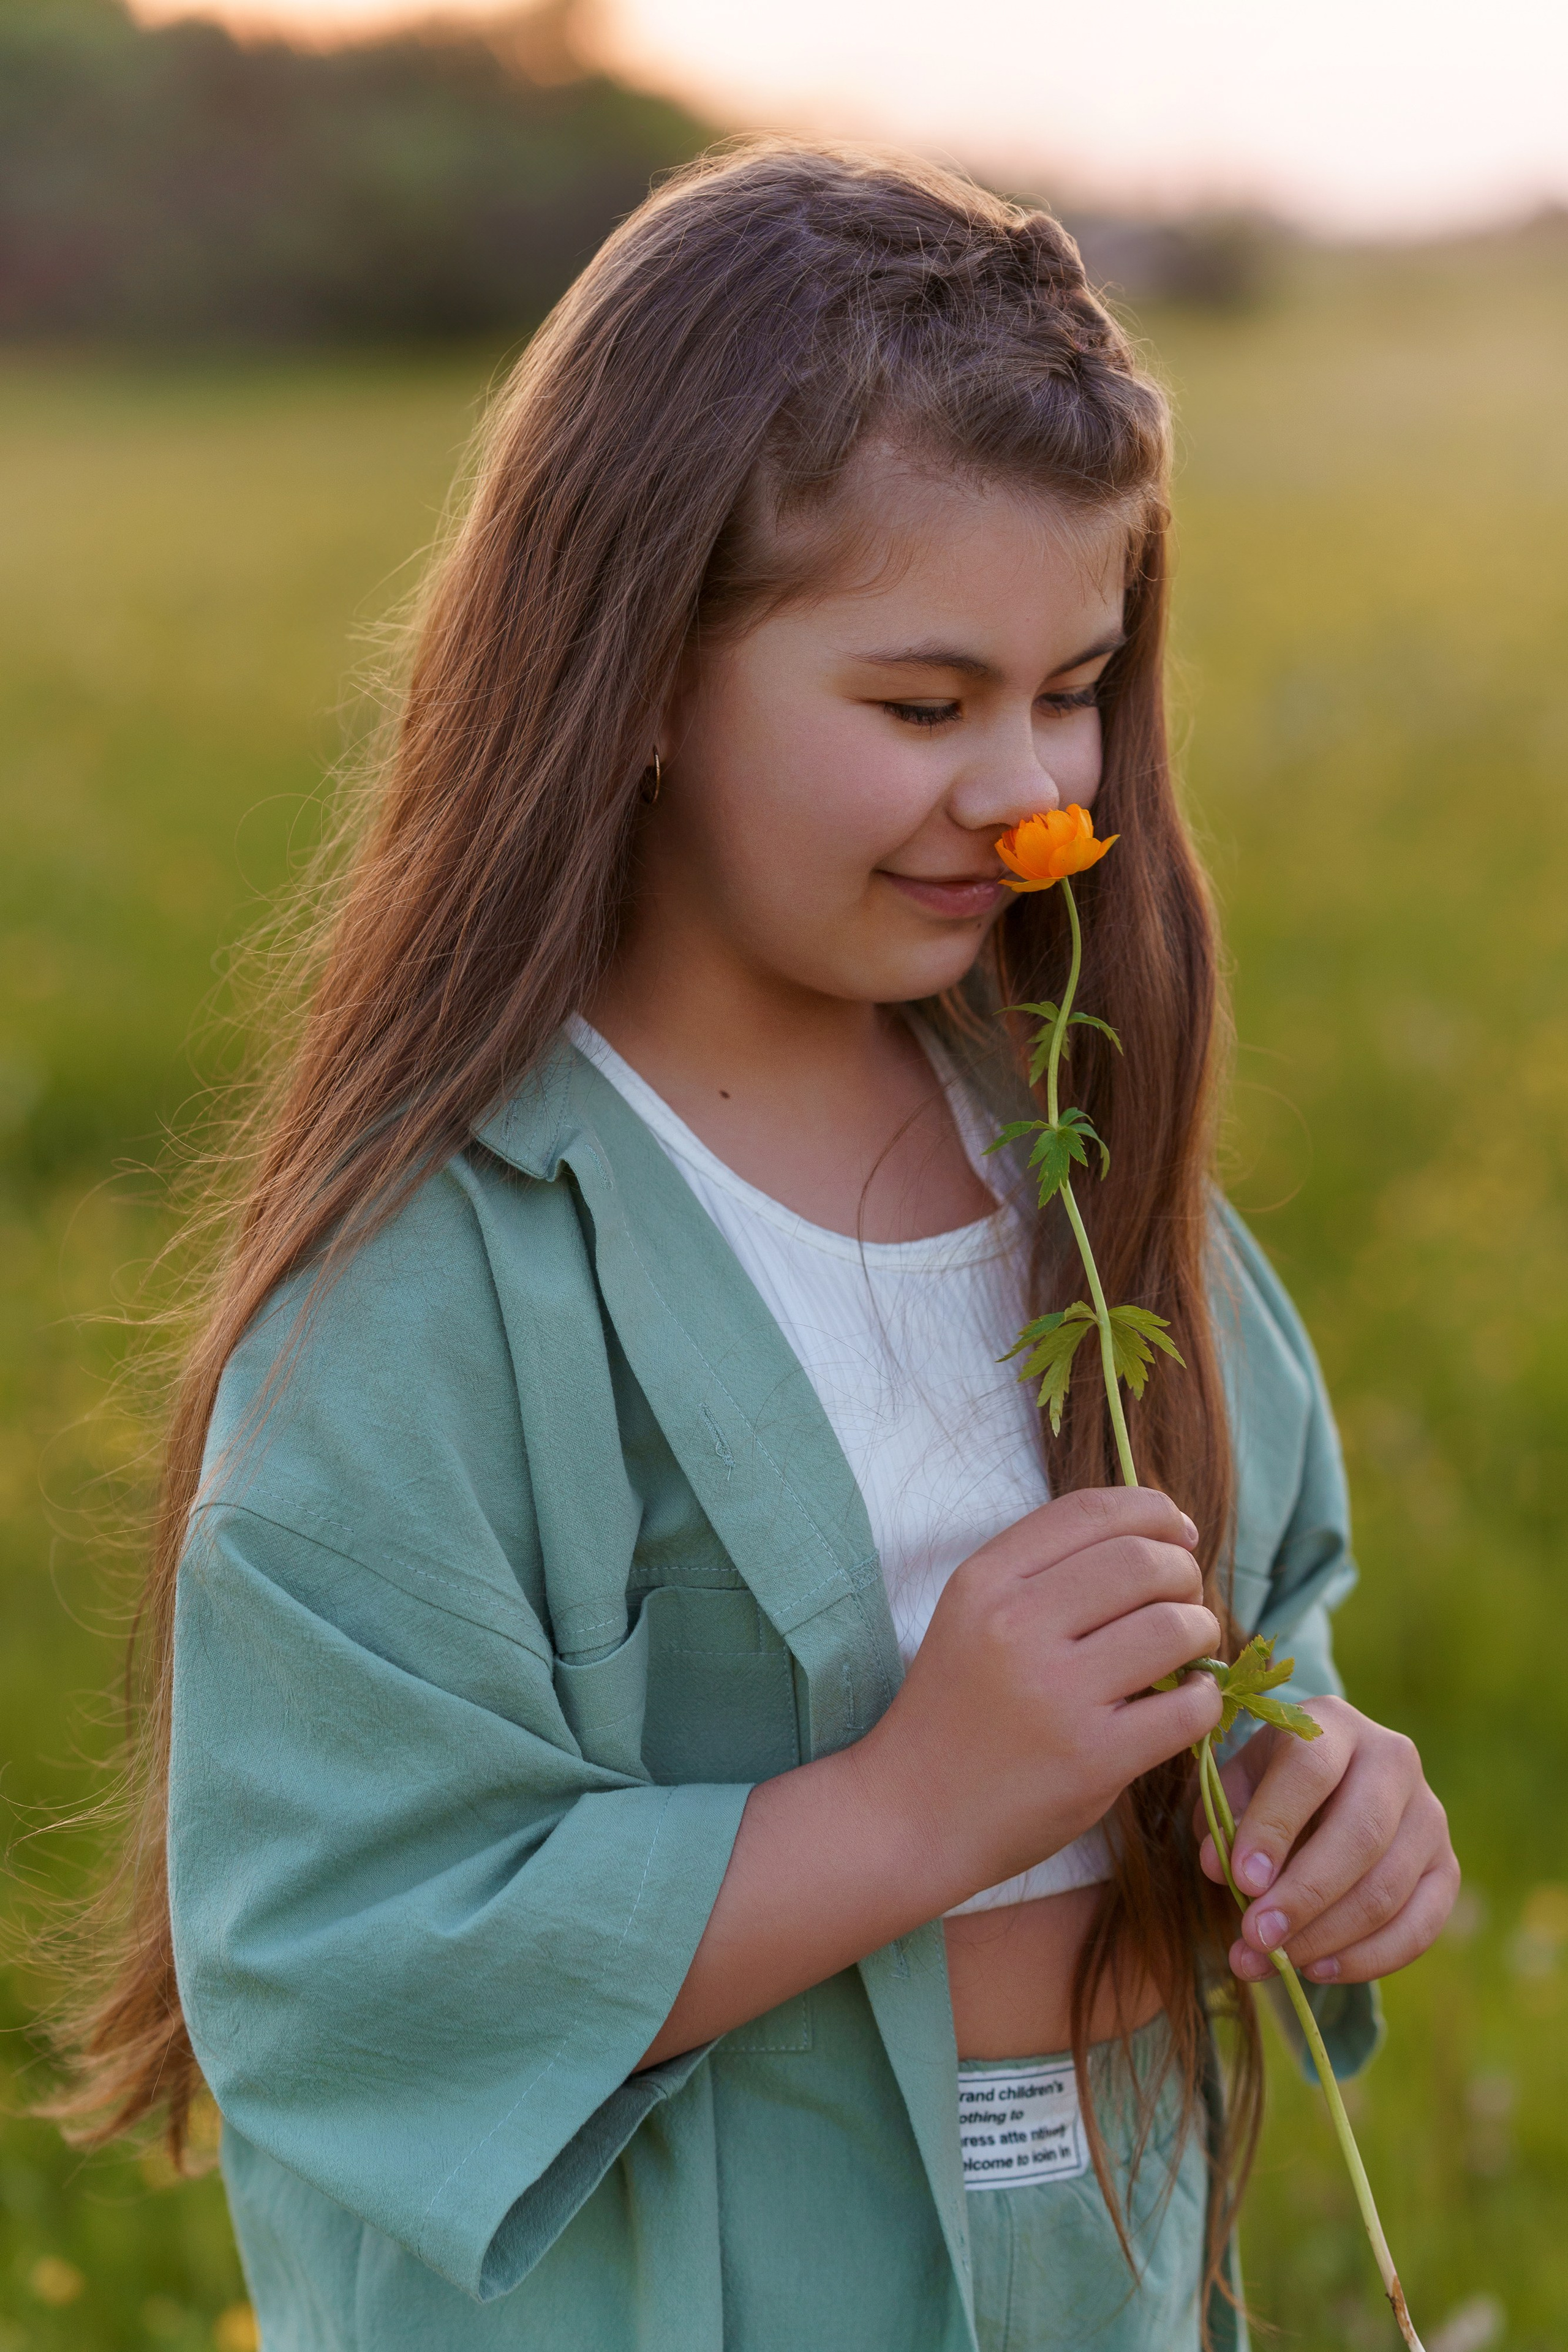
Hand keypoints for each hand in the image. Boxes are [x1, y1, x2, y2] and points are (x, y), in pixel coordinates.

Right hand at [865, 1485, 1223, 1907]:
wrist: (910, 1813)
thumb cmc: (956, 1709)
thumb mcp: (973, 1615)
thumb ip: (1046, 1571)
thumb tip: (1161, 1536)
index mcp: (984, 1581)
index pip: (1092, 1510)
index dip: (1153, 1511)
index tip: (1178, 1534)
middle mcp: (1016, 1625)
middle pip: (1143, 1561)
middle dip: (1184, 1574)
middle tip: (1183, 1604)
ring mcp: (1055, 1693)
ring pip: (1174, 1626)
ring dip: (1201, 1631)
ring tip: (1189, 1651)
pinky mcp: (1092, 1758)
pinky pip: (1188, 1708)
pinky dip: (1205, 1698)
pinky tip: (1188, 1701)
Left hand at [1195, 1698, 1458, 1983]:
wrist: (1329, 1787)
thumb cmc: (1269, 1785)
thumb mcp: (1237, 1784)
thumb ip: (1222, 1819)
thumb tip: (1219, 1868)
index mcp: (1333, 1724)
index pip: (1310, 1770)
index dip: (1274, 1827)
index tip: (1240, 1881)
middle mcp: (1393, 1760)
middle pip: (1360, 1835)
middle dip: (1304, 1896)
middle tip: (1255, 1939)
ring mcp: (1429, 1815)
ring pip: (1387, 1887)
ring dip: (1327, 1936)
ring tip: (1276, 1963)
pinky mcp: (1446, 1867)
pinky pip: (1420, 1926)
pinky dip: (1368, 1958)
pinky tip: (1319, 1970)